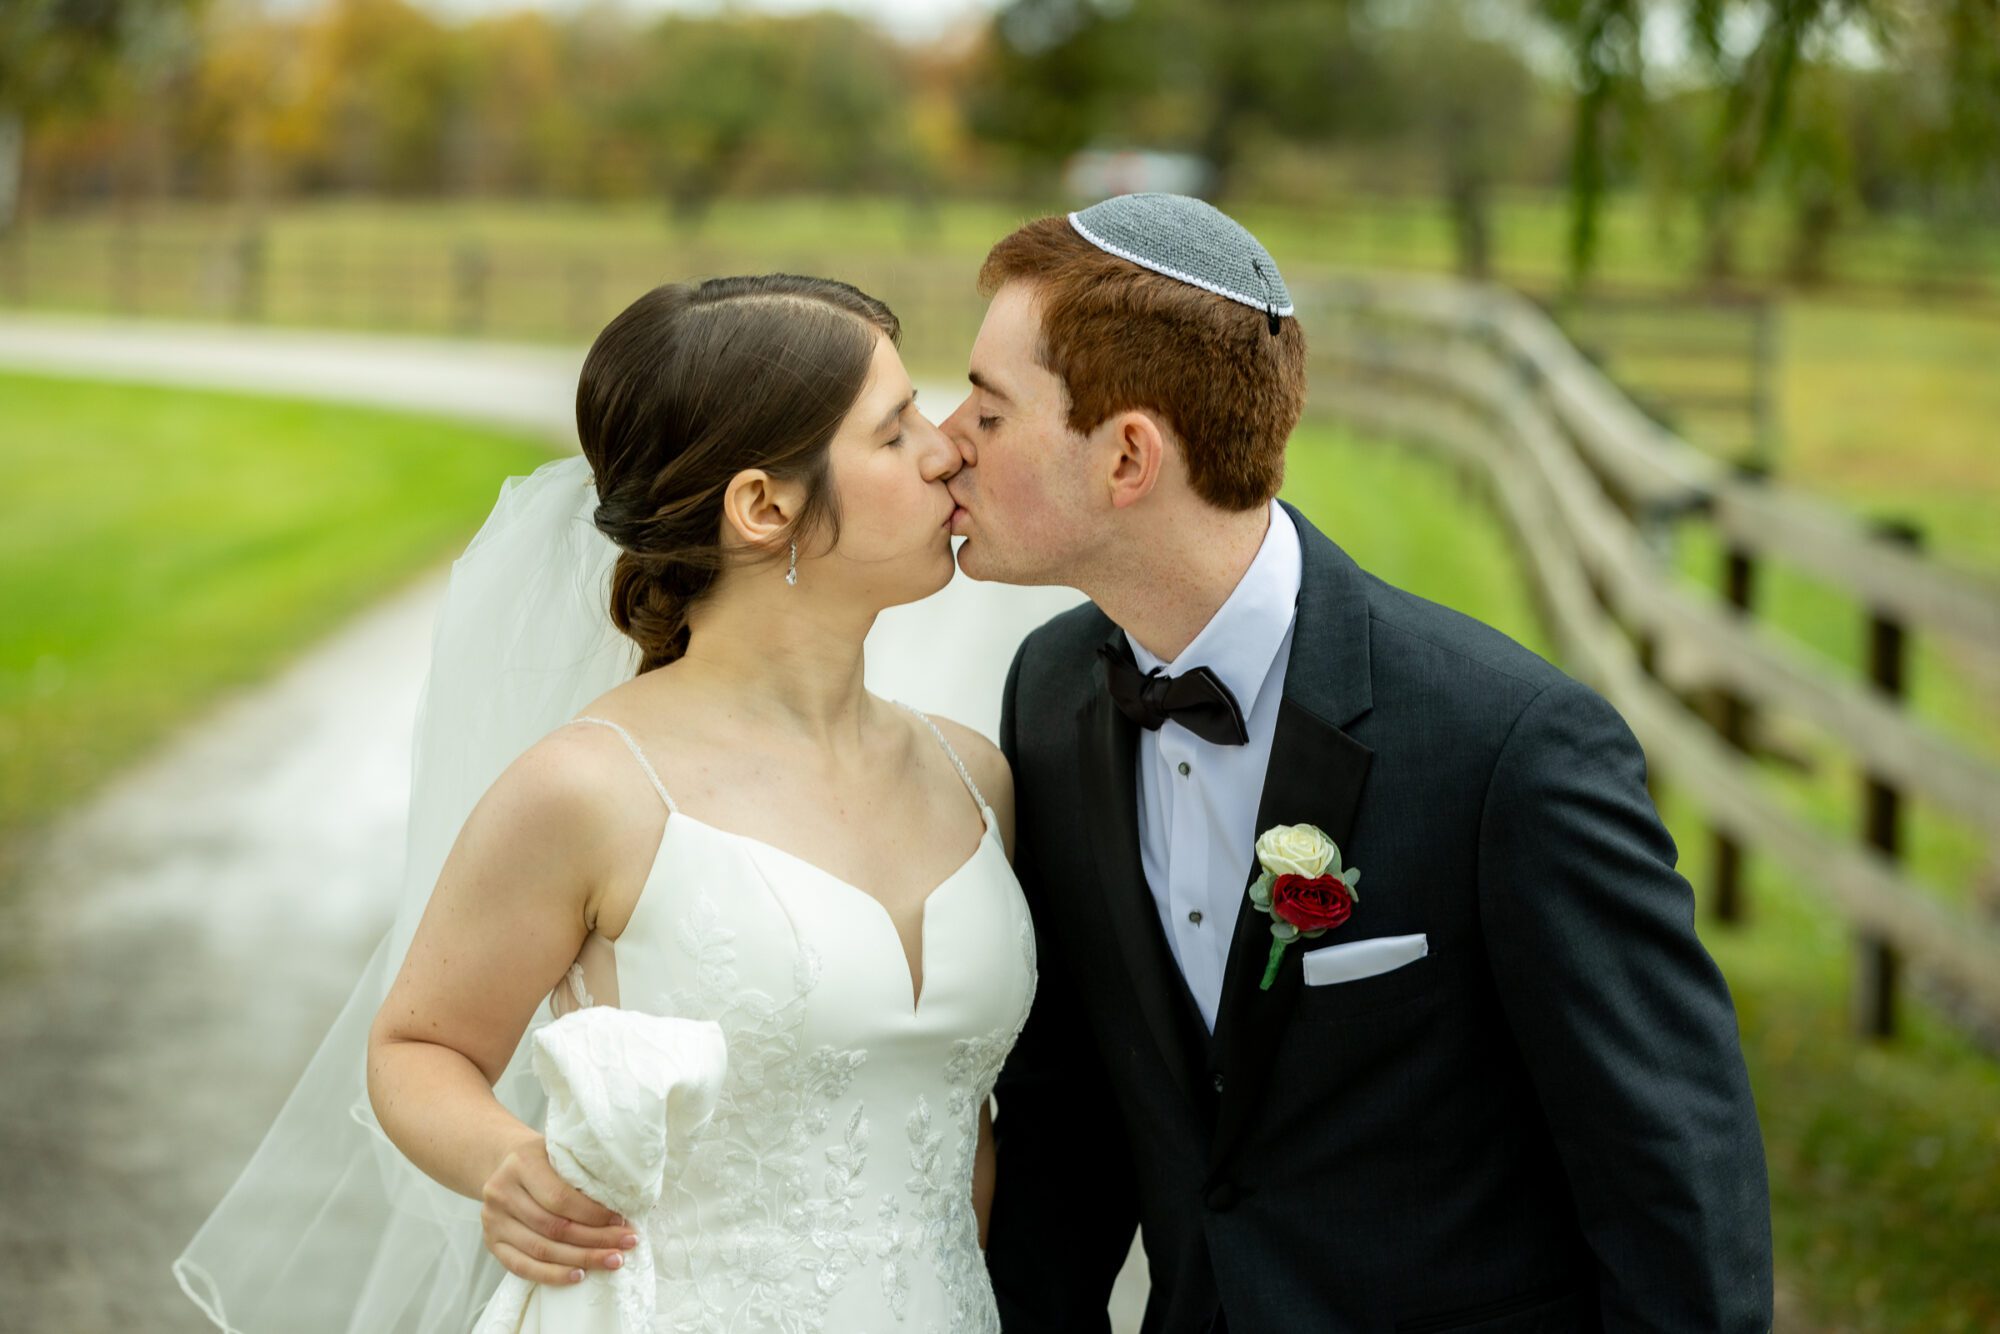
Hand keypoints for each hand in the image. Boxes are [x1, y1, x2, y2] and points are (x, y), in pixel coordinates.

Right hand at [480, 1134, 637, 1285]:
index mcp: (521, 1163)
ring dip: (581, 1259)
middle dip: (595, 1239)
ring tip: (612, 1260)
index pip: (560, 1198)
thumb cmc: (543, 1159)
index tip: (622, 1221)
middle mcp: (502, 1192)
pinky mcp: (492, 1243)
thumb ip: (581, 1171)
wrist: (504, 1164)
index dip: (593, 1214)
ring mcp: (493, 1220)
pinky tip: (578, 1275)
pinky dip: (552, 1275)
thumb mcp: (559, 1152)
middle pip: (554, 1227)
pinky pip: (522, 1267)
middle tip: (626, 1245)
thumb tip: (625, 1198)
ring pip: (541, 1250)